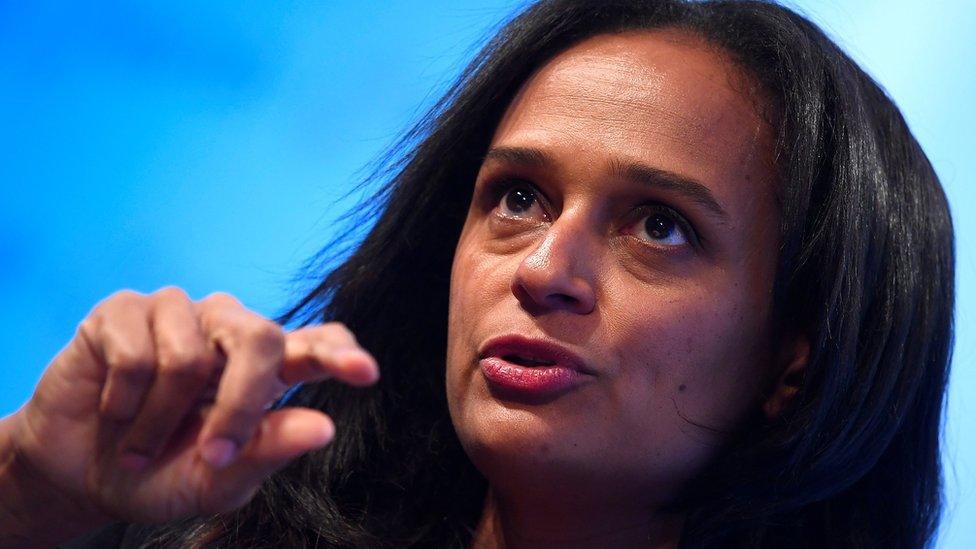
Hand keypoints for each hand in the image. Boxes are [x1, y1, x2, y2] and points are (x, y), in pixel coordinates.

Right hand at [0, 288, 377, 541]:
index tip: (364, 372)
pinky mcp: (123, 311)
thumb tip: (324, 428)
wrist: (80, 475)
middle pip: (261, 338)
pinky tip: (114, 410)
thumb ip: (268, 450)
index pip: (316, 345)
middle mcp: (230, 331)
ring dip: (160, 420)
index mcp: (266, 370)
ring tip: (141, 442)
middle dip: (241, 401)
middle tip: (214, 454)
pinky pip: (135, 353)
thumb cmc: (160, 474)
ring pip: (189, 355)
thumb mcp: (217, 479)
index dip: (339, 353)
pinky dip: (122, 401)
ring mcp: (178, 314)